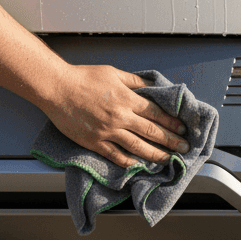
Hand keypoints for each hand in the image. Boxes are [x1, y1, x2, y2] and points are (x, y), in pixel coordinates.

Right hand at [40, 64, 188, 168]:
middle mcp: (120, 117)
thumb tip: (153, 87)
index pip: (156, 114)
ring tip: (169, 160)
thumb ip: (135, 82)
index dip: (172, 123)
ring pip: (138, 146)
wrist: (55, 88)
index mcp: (127, 99)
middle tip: (185, 148)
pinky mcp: (94, 142)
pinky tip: (140, 166)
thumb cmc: (82, 77)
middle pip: (152, 132)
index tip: (183, 129)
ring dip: (156, 154)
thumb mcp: (113, 73)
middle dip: (171, 141)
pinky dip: (129, 162)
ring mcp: (108, 131)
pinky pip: (115, 155)